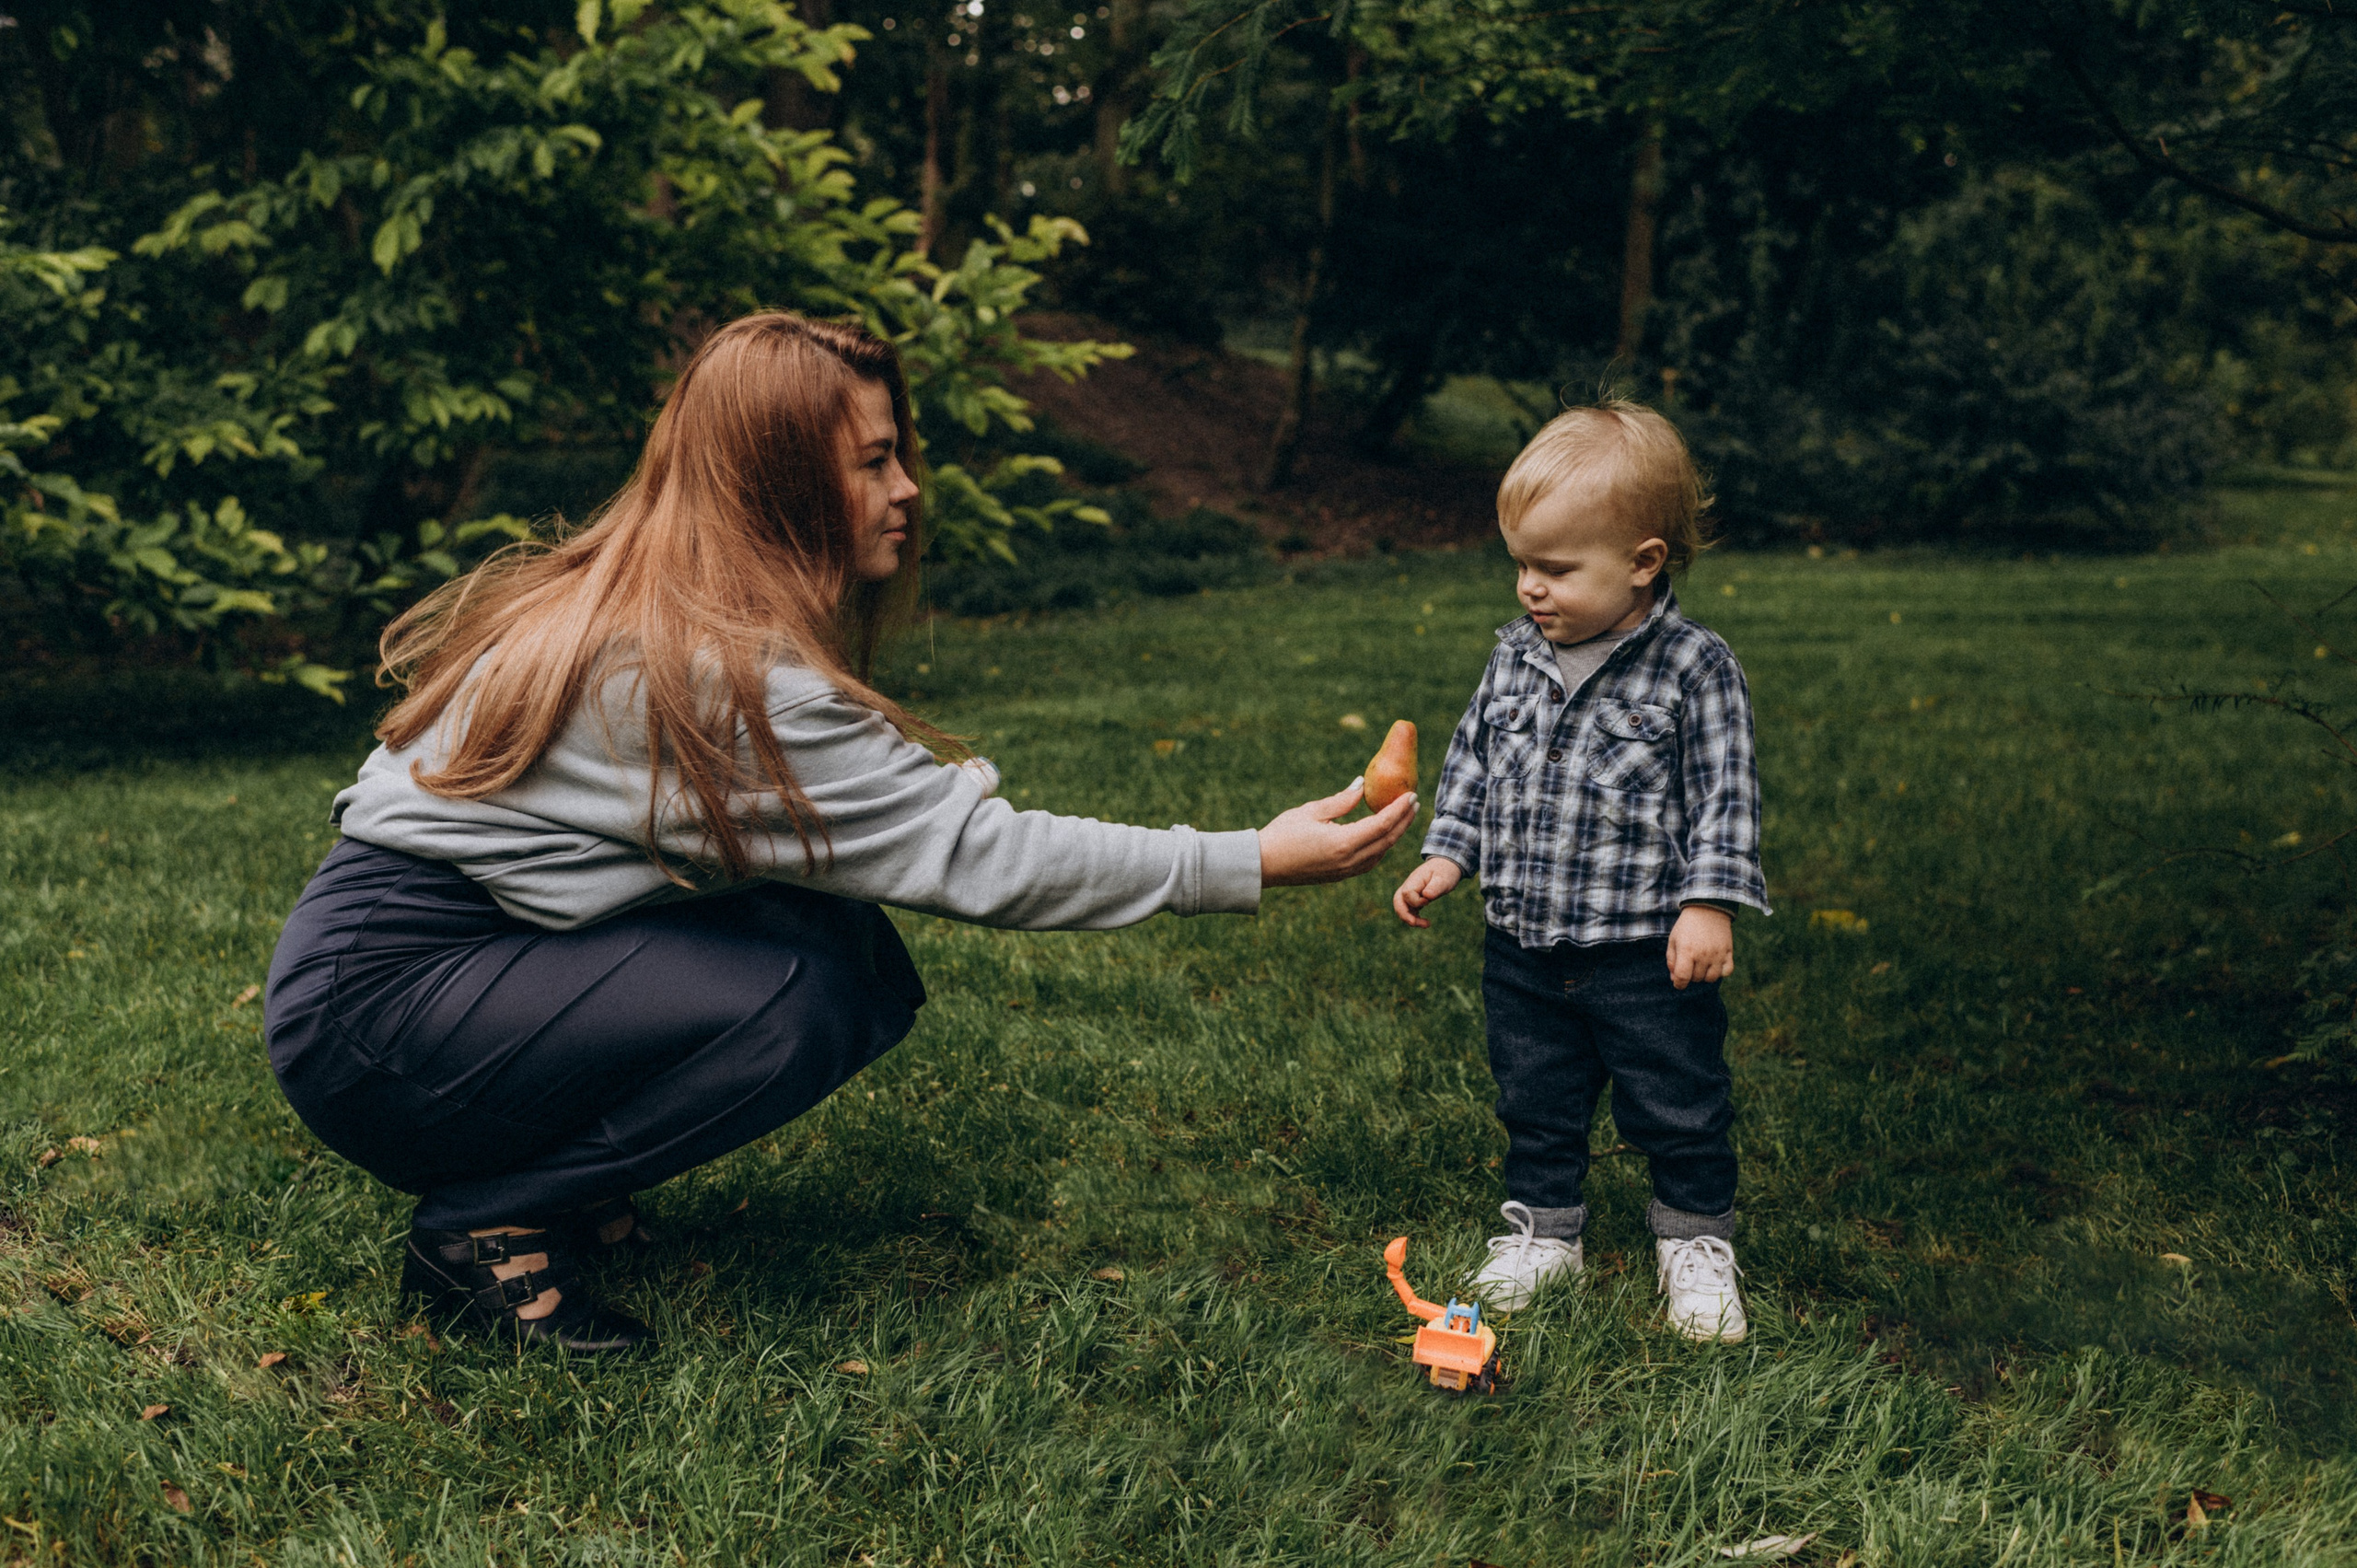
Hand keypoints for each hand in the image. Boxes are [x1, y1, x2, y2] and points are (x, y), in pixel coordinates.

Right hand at [1258, 778, 1417, 886]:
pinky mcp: (1340, 876)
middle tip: (1413, 802)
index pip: (1382, 823)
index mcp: (1344, 843)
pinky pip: (1370, 862)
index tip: (1411, 794)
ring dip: (1395, 835)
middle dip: (1404, 821)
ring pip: (1381, 853)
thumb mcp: (1311, 811)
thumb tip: (1362, 785)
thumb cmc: (1282, 834)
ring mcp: (1346, 872)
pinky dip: (1381, 847)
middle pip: (1388, 840)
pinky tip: (1382, 835)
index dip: (1399, 808)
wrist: (1263, 865)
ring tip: (1402, 817)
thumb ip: (1341, 800)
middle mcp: (1350, 861)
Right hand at [1391, 856, 1462, 927]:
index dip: (1416, 901)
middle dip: (1404, 915)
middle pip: (1398, 901)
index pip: (1407, 894)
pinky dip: (1415, 918)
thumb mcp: (1444, 879)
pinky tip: (1426, 922)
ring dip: (1410, 918)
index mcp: (1414, 880)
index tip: (1428, 902)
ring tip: (1426, 924)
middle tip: (1415, 923)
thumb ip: (1435, 887)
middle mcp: (1409, 886)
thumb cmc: (1445, 872)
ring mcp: (1411, 892)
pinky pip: (1409, 909)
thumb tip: (1426, 896)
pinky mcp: (1415, 898)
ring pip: (1402, 907)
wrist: (1446, 865)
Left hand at [1667, 904, 1733, 989]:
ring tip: (1701, 964)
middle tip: (1690, 963)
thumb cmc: (1687, 926)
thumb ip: (1672, 960)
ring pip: (1711, 978)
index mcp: (1687, 951)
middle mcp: (1703, 955)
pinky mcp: (1728, 952)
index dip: (1679, 984)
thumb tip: (1675, 979)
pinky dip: (1720, 972)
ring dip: (1705, 975)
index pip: (1682, 977)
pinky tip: (1714, 964)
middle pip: (1696, 978)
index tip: (1678, 983)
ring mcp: (1717, 954)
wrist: (1707, 909)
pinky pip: (1727, 972)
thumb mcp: (1673, 940)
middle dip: (1690, 975)